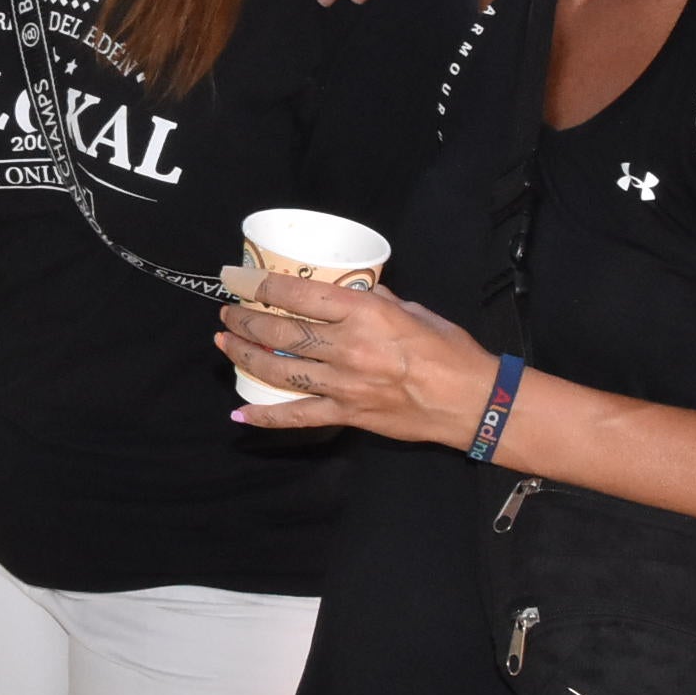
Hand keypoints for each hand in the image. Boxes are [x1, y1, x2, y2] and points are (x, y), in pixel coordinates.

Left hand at [214, 267, 493, 442]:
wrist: (471, 400)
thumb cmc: (449, 349)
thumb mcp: (412, 310)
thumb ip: (375, 300)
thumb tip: (348, 290)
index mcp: (363, 313)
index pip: (299, 293)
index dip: (262, 285)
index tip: (240, 279)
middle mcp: (346, 347)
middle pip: (280, 331)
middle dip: (246, 319)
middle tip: (227, 311)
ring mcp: (342, 384)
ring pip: (279, 369)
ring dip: (245, 355)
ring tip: (224, 343)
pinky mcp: (346, 414)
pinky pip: (297, 416)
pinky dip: (265, 415)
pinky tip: (239, 411)